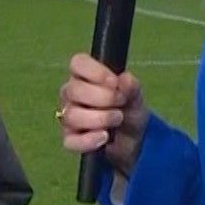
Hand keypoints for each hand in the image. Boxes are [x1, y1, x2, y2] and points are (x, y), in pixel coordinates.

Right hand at [58, 52, 146, 177]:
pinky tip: (104, 137)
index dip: (95, 71)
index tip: (114, 82)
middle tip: (121, 102)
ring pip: (72, 116)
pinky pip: (71, 141)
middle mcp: (71, 94)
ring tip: (118, 119)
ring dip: (100, 118)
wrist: (133, 138)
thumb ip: (131, 86)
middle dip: (102, 98)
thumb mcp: (135, 96)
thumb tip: (124, 79)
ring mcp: (68, 117)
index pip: (78, 63)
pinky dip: (89, 140)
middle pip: (74, 90)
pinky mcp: (70, 139)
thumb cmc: (128, 109)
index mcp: (84, 76)